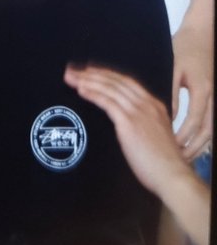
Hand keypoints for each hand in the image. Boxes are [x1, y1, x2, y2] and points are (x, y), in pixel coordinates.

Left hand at [64, 65, 189, 195]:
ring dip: (88, 80)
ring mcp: (138, 111)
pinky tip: (81, 90)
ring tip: (72, 77)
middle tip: (74, 69)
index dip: (107, 74)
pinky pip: (107, 102)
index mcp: (153, 105)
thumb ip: (142, 124)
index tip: (91, 70)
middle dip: (93, 73)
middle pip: (115, 81)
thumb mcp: (155, 134)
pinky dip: (93, 93)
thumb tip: (125, 123)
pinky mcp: (129, 122)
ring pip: (109, 88)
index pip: (126, 81)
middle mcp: (146, 103)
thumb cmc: (162, 163)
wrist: (172, 175)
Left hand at [172, 22, 212, 160]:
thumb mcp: (174, 67)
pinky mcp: (213, 96)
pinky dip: (202, 135)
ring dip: (199, 144)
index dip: (183, 137)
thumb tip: (166, 115)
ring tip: (183, 156)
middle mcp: (212, 96)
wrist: (202, 34)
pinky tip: (190, 142)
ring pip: (211, 129)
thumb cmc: (185, 47)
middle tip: (178, 160)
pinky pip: (210, 121)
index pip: (194, 121)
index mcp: (202, 89)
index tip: (171, 148)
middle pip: (207, 131)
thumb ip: (171, 91)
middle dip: (193, 148)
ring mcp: (215, 97)